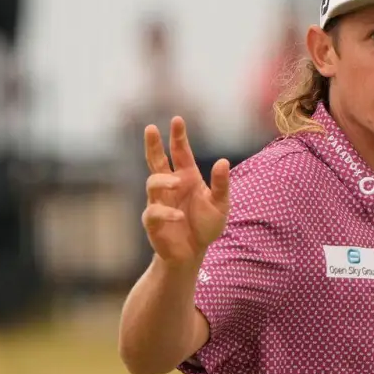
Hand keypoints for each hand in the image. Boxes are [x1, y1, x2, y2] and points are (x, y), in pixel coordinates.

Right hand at [142, 116, 229, 265]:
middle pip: (156, 161)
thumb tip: (223, 161)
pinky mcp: (153, 221)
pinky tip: (179, 216)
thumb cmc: (205, 225)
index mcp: (187, 177)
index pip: (180, 152)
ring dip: (164, 181)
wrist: (193, 253)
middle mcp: (171, 186)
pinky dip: (165, 212)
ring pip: (152, 183)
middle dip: (153, 145)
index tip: (177, 120)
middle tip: (151, 128)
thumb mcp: (220, 204)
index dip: (178, 137)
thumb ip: (221, 185)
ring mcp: (159, 202)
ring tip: (178, 183)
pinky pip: (153, 212)